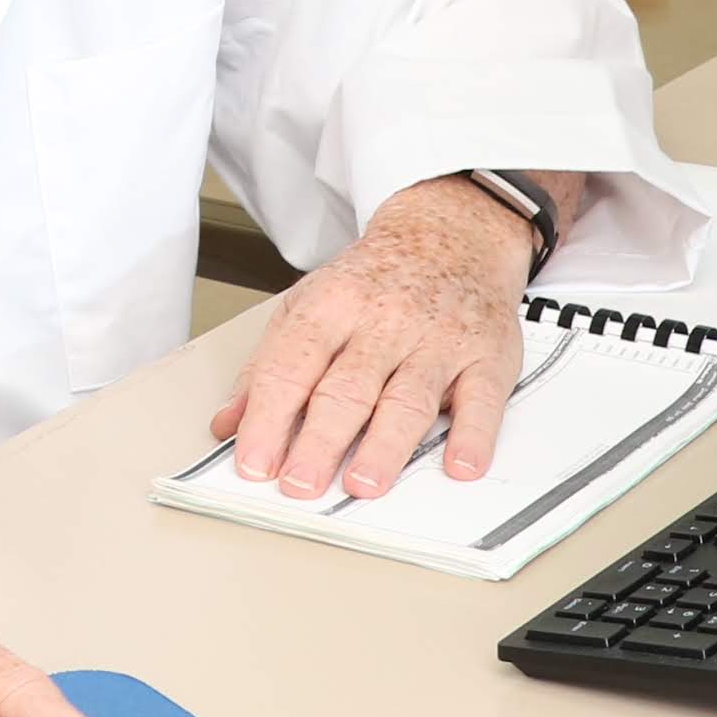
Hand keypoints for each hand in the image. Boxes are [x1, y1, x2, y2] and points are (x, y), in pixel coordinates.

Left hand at [208, 176, 536, 502]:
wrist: (453, 232)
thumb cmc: (377, 279)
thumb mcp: (311, 302)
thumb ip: (269, 364)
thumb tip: (229, 423)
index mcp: (333, 305)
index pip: (291, 365)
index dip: (268, 417)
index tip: (254, 464)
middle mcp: (385, 321)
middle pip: (347, 387)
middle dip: (320, 440)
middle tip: (299, 485)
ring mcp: (437, 338)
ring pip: (408, 397)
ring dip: (384, 445)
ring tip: (362, 483)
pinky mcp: (486, 354)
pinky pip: (482, 399)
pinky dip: (473, 435)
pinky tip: (459, 465)